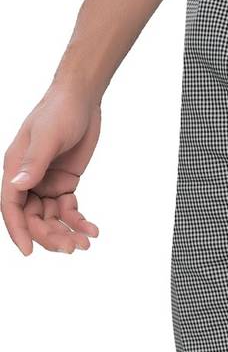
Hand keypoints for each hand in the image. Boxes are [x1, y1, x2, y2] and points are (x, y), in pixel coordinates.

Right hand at [2, 82, 101, 255]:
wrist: (82, 100)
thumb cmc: (59, 111)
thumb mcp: (46, 137)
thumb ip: (33, 164)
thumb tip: (17, 187)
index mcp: (15, 168)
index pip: (11, 206)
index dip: (18, 230)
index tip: (29, 252)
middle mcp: (28, 179)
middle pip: (33, 217)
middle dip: (50, 235)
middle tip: (72, 247)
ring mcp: (46, 182)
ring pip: (51, 218)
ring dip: (66, 232)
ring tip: (85, 243)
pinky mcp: (65, 184)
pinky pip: (68, 210)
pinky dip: (79, 221)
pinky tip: (93, 229)